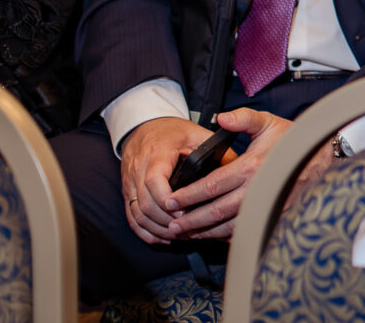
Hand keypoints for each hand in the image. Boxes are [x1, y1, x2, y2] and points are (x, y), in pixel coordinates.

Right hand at [120, 117, 219, 244]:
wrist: (146, 127)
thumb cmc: (173, 132)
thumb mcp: (196, 133)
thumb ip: (214, 148)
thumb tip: (237, 166)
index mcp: (156, 153)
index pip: (154, 180)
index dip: (167, 200)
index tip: (185, 210)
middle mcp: (138, 169)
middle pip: (145, 203)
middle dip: (166, 220)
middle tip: (187, 228)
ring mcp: (130, 183)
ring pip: (137, 214)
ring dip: (157, 228)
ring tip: (179, 235)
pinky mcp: (127, 192)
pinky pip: (131, 217)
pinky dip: (145, 230)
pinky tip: (162, 237)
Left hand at [161, 107, 294, 240]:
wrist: (320, 158)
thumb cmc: (292, 139)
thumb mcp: (267, 122)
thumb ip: (242, 118)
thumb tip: (220, 117)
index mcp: (251, 167)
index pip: (211, 185)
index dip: (188, 195)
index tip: (171, 200)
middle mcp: (256, 190)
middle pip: (216, 211)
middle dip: (191, 219)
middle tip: (172, 225)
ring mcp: (265, 206)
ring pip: (229, 226)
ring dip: (206, 232)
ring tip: (187, 233)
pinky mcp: (273, 215)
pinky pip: (245, 230)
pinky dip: (226, 235)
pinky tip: (213, 234)